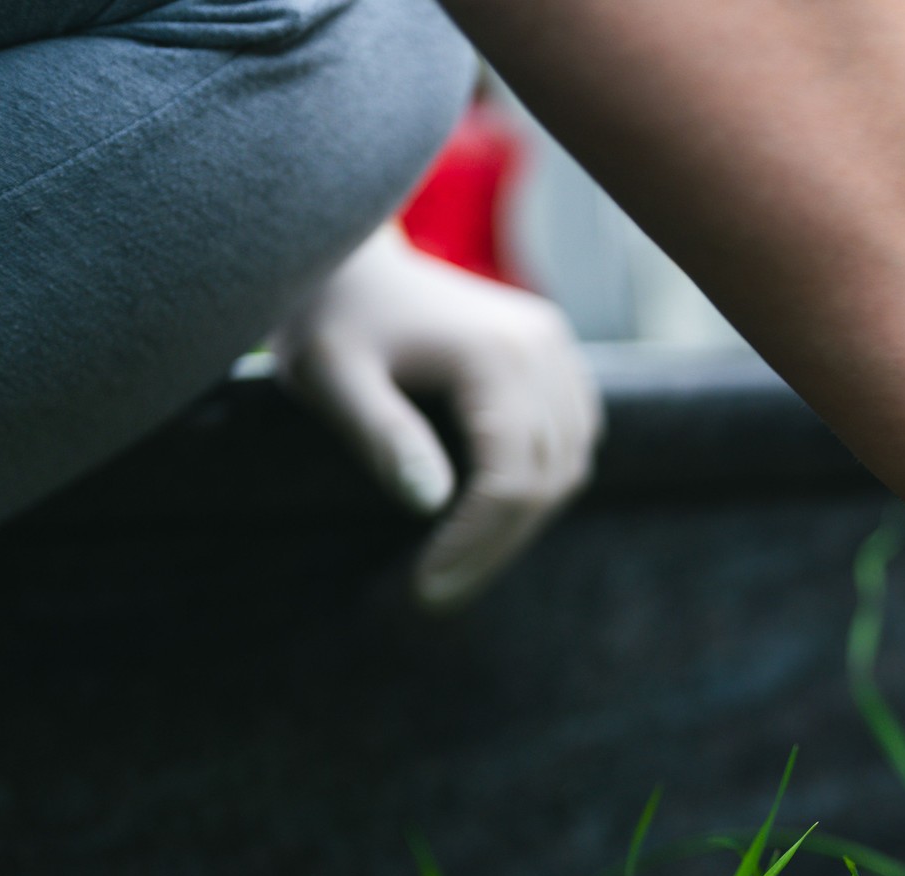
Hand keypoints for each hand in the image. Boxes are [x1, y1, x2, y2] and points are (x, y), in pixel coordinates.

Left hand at [274, 225, 600, 609]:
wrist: (350, 252)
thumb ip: (381, 434)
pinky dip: (543, 482)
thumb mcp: (330, 375)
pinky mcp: (555, 352)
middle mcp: (543, 349)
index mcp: (495, 355)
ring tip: (462, 561)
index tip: (423, 589)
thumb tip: (430, 504)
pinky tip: (493, 512)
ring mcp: (557, 348)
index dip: (473, 545)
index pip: (509, 480)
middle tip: (438, 594)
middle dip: (496, 547)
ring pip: (570, 464)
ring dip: (524, 522)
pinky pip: (574, 436)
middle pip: (547, 479)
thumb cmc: (330, 315)